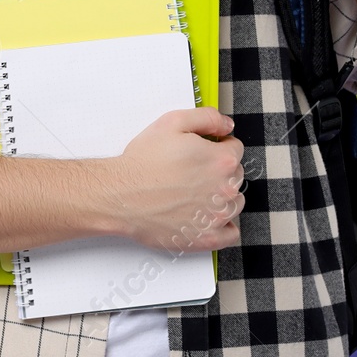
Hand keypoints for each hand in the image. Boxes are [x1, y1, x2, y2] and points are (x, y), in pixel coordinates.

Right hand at [104, 107, 246, 252]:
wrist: (121, 195)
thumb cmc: (143, 162)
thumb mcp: (173, 122)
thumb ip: (207, 118)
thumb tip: (227, 125)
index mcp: (221, 160)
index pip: (235, 149)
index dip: (219, 146)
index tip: (205, 152)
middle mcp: (225, 189)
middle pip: (235, 175)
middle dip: (219, 170)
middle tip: (193, 171)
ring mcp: (217, 217)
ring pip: (234, 203)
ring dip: (222, 196)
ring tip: (195, 193)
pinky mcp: (207, 238)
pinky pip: (231, 234)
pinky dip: (223, 226)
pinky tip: (206, 217)